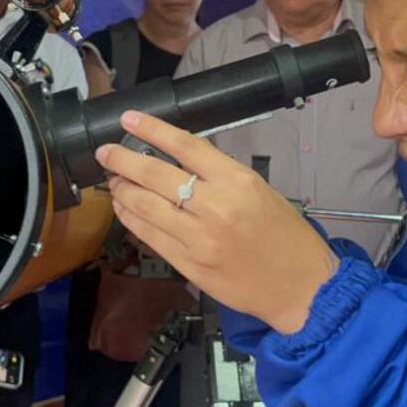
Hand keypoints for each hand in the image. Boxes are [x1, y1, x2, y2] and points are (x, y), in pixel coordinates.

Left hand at [96, 110, 337, 333]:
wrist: (301, 287)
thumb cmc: (286, 236)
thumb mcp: (260, 191)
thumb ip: (220, 175)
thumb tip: (180, 160)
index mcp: (237, 181)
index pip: (185, 146)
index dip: (152, 130)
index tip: (129, 120)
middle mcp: (214, 207)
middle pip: (155, 175)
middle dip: (122, 160)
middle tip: (105, 152)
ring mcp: (198, 239)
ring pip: (145, 207)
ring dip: (122, 191)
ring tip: (114, 181)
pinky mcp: (188, 265)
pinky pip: (150, 237)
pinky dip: (132, 219)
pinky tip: (124, 209)